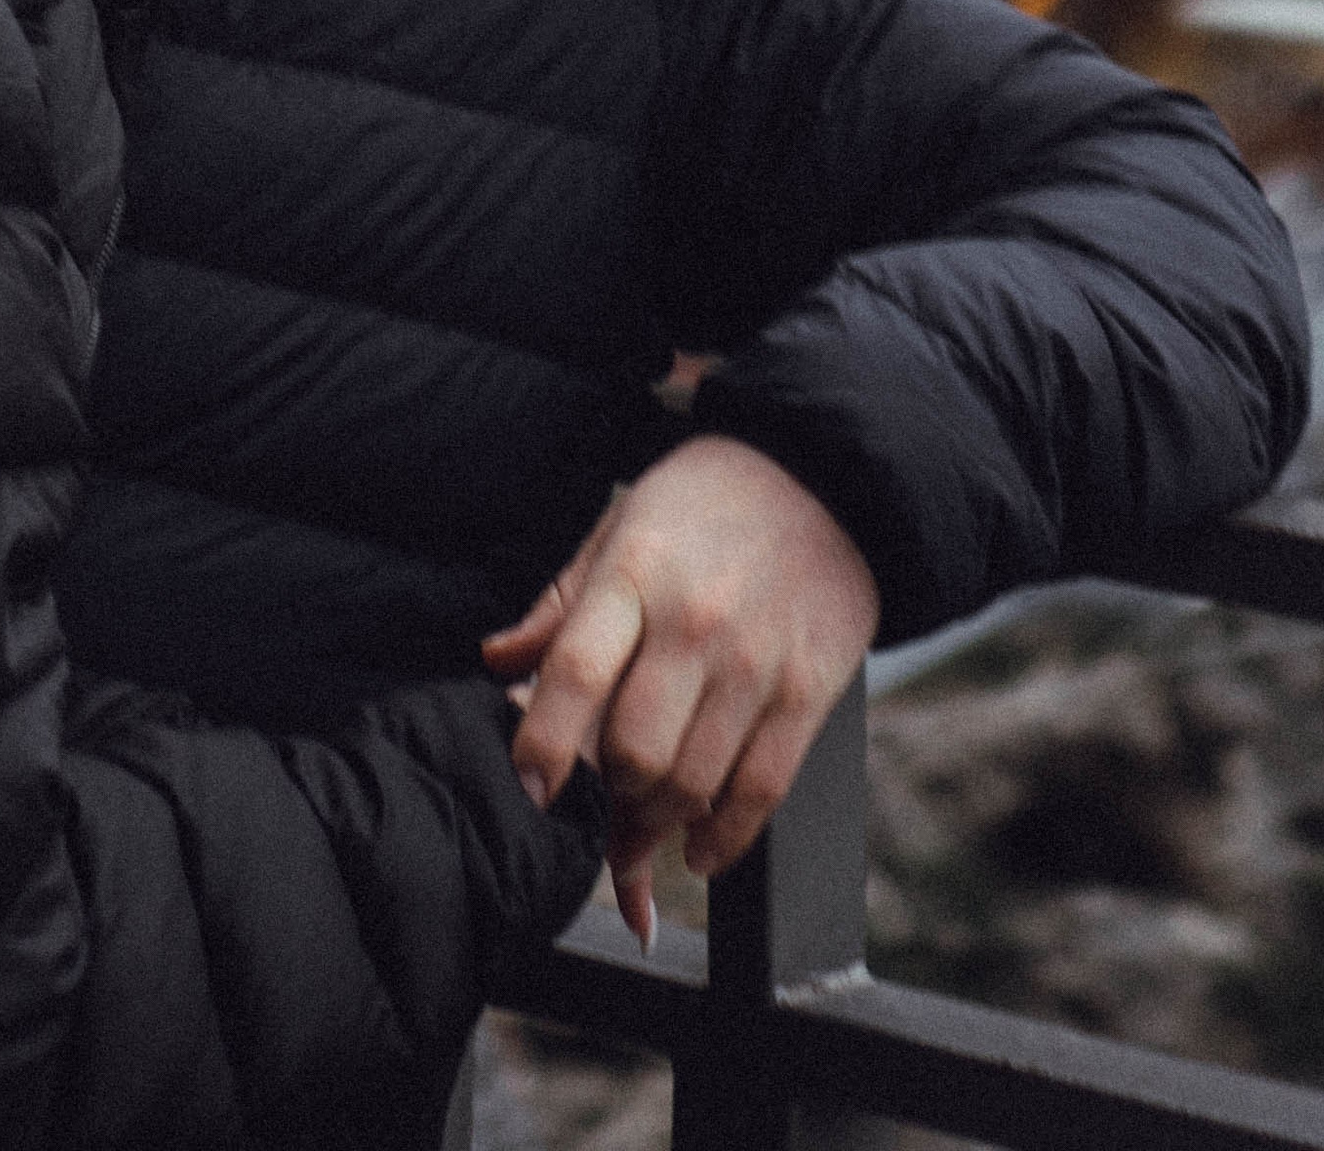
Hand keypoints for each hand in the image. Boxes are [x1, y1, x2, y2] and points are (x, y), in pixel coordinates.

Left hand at [481, 434, 878, 948]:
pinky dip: (724, 838)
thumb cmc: (703, 504)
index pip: (575, 673)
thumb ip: (560, 604)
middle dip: (609, 793)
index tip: (531, 790)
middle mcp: (695, 623)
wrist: (827, 476)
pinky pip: (762, 792)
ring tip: (643, 825)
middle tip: (603, 798)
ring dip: (659, 824)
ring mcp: (756, 662)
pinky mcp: (810, 692)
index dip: (542, 745)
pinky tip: (698, 847)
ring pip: (694, 784)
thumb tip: (496, 662)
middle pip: (635, 751)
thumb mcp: (621, 527)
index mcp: (634, 574)